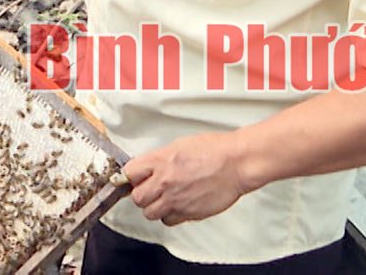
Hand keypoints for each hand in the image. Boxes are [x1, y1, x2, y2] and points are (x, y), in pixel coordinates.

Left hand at [121, 132, 255, 226]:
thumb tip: (149, 167)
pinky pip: (169, 220)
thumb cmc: (214, 150)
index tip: (135, 178)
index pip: (129, 173)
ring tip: (164, 199)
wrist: (236, 163)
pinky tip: (178, 206)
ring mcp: (176, 199)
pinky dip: (171, 215)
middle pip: (137, 197)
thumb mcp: (179, 145)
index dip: (131, 176)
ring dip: (154, 207)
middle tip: (150, 190)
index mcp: (160, 160)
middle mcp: (164, 181)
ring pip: (150, 213)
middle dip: (141, 194)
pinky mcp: (189, 213)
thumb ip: (161, 158)